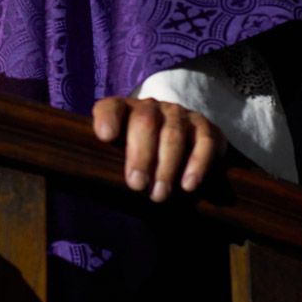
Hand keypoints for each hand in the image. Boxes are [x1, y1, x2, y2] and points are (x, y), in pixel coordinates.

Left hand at [91, 96, 227, 201]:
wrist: (180, 145)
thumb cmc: (139, 155)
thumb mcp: (120, 154)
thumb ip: (108, 160)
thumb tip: (96, 184)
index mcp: (124, 110)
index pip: (111, 108)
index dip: (107, 118)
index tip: (106, 137)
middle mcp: (151, 107)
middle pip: (145, 122)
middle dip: (141, 155)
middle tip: (137, 186)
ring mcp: (179, 115)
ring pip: (173, 135)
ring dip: (166, 167)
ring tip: (159, 195)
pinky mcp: (204, 127)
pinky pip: (204, 142)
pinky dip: (197, 165)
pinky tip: (188, 185)